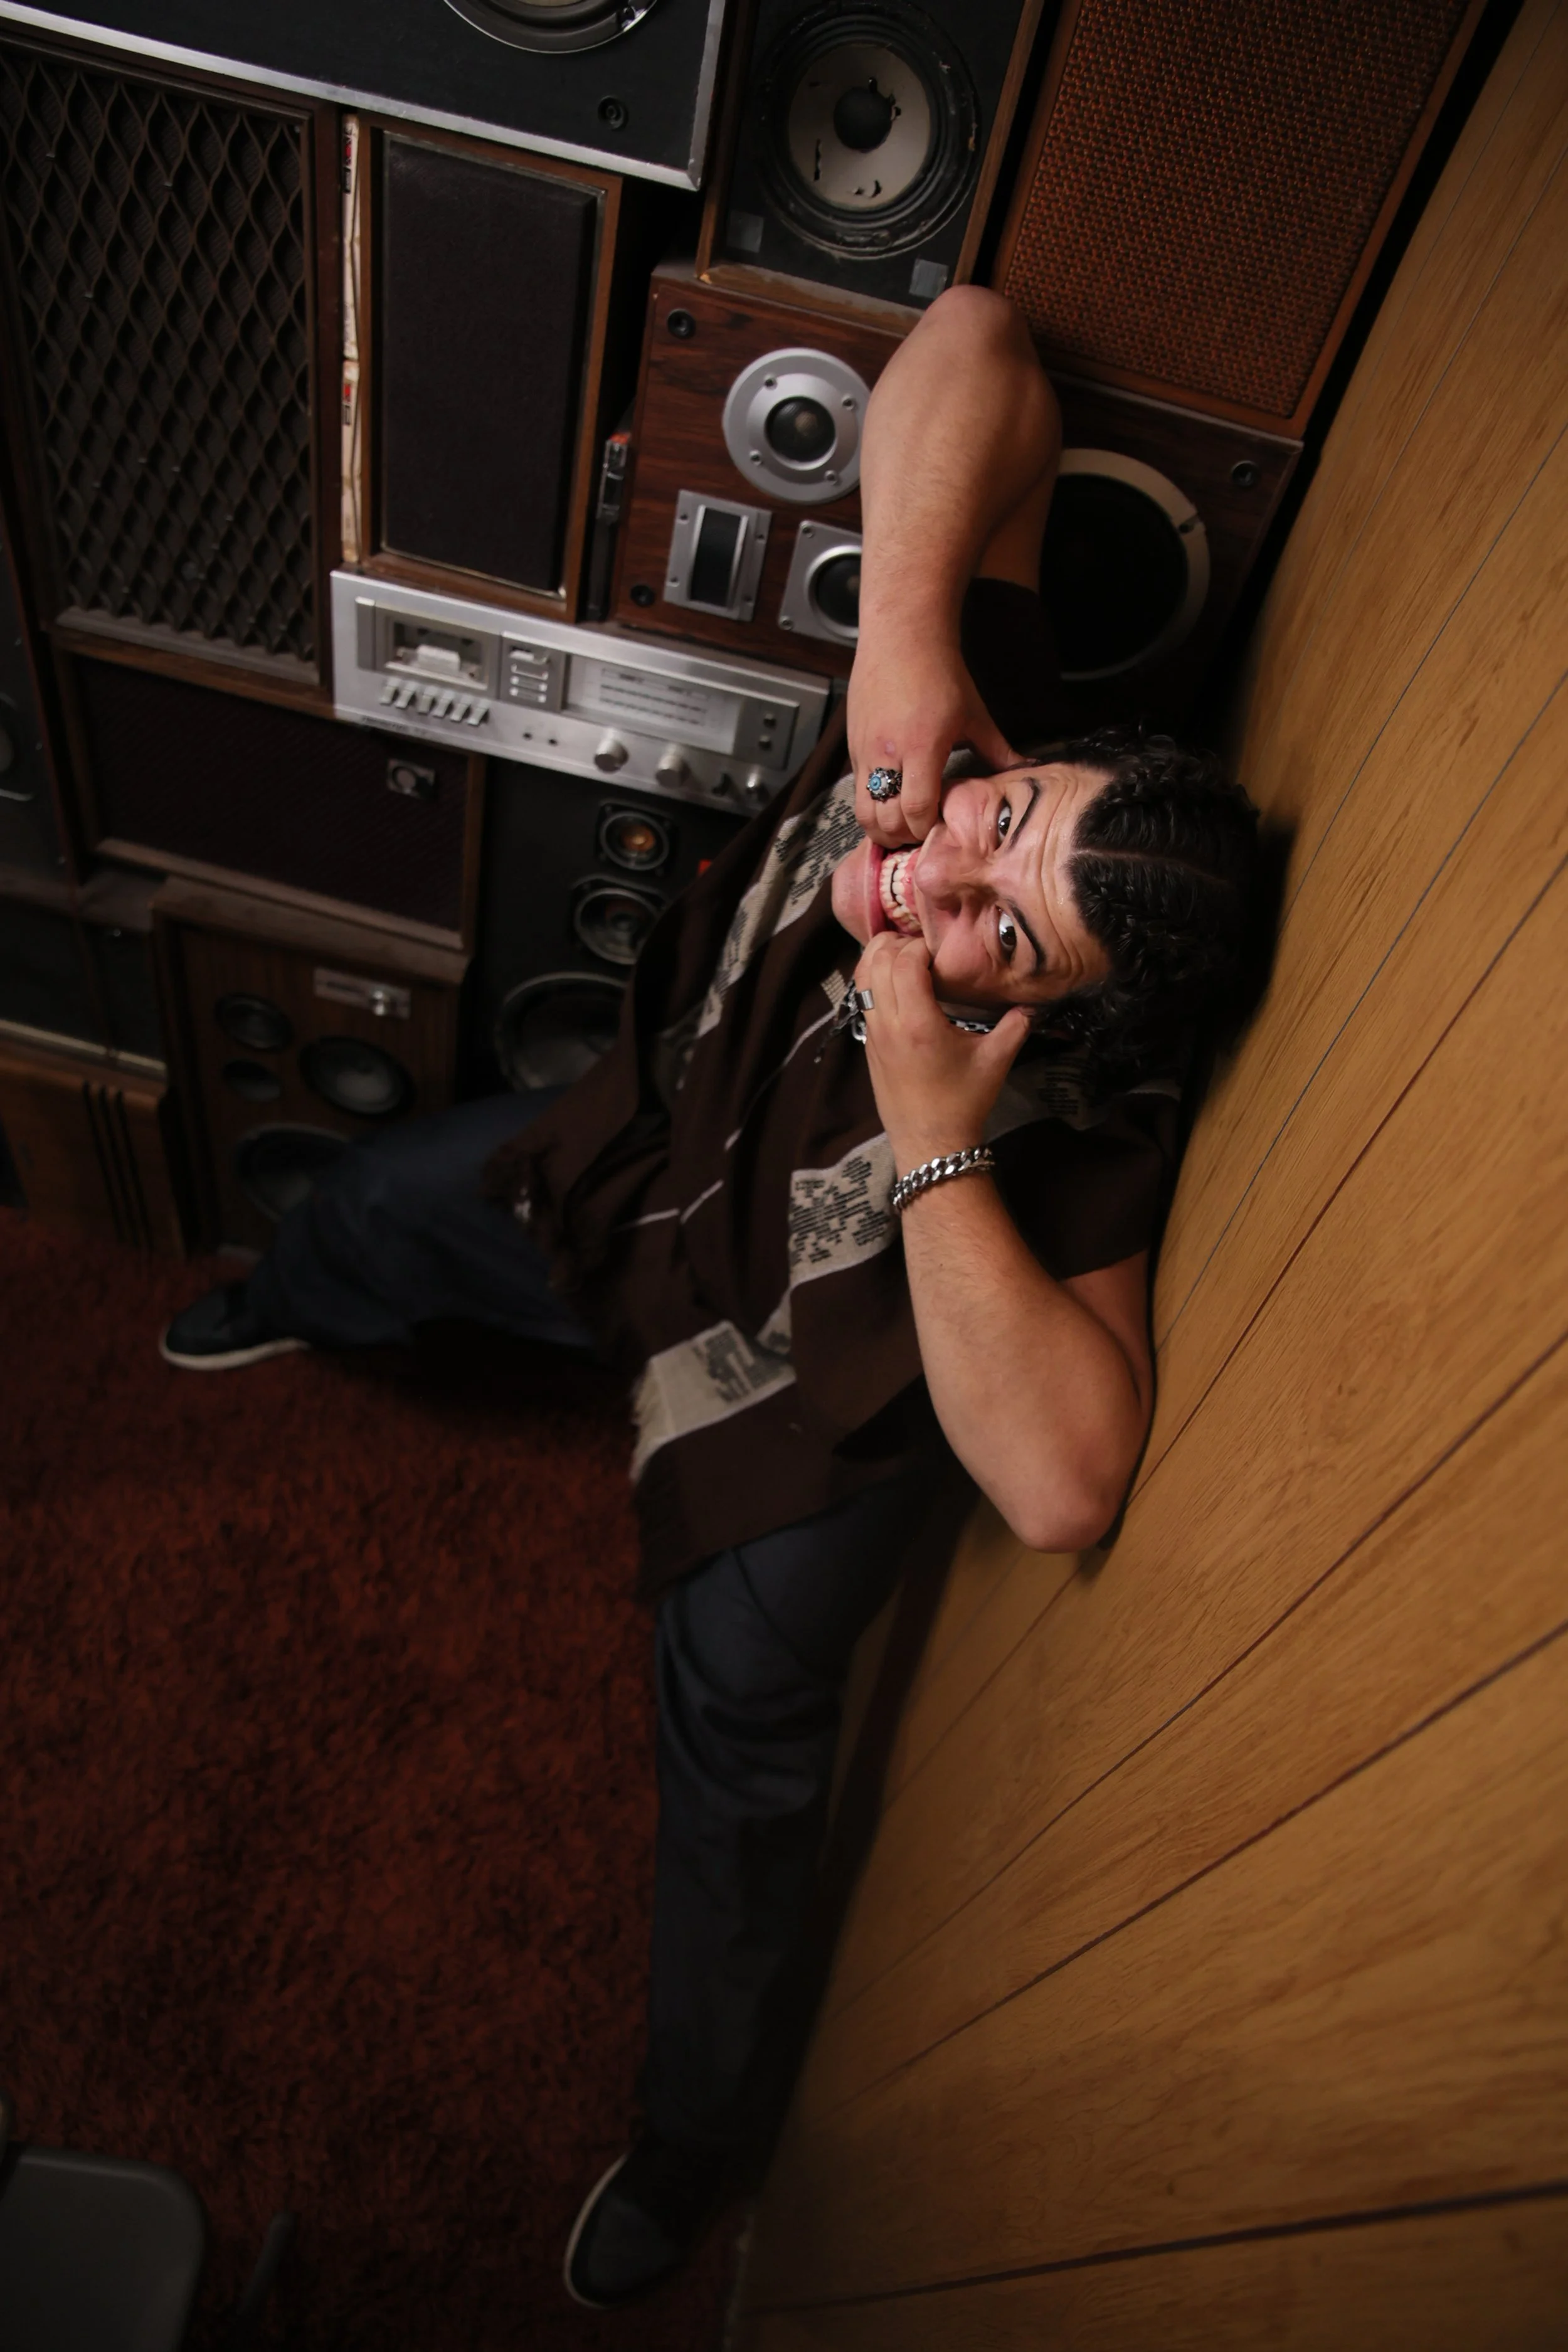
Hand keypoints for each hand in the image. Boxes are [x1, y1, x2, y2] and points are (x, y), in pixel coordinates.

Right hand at [846, 630, 1012, 849]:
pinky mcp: (852, 746)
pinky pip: (857, 790)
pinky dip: (872, 804)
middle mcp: (887, 754)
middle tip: (922, 835)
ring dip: (881, 827)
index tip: (941, 830)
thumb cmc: (940, 672)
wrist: (902, 636)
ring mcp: (864, 751)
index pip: (917, 810)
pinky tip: (891, 798)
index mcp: (922, 748)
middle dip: (904, 836)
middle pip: (885, 820)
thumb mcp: (975, 714)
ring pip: (863, 812)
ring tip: (902, 825)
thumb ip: (998, 750)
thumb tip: (1027, 769)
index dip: (927, 829)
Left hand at [854, 933, 1030, 1172]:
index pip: (905, 961)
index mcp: (917, 1023)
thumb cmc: (963, 1102)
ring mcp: (872, 1033)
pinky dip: (872, 978)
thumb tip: (1035, 999)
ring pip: (861, 976)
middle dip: (898, 943)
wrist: (929, 1143)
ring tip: (906, 954)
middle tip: (924, 946)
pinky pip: (861, 997)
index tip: (942, 949)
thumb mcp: (996, 1060)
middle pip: (875, 960)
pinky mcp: (867, 1043)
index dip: (921, 945)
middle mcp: (887, 1023)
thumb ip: (1017, 1025)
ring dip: (879, 957)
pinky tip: (896, 980)